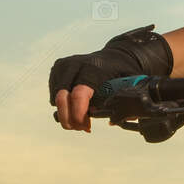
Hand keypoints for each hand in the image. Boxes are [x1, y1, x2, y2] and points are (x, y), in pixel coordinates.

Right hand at [49, 23, 172, 131]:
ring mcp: (64, 65)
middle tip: (81, 128)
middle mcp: (75, 64)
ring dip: (65, 114)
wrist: (115, 56)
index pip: (79, 95)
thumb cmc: (122, 72)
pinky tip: (75, 107)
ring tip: (81, 119)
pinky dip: (62, 105)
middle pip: (61, 97)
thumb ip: (127, 99)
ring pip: (56, 97)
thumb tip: (128, 117)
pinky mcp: (57, 68)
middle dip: (68, 118)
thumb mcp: (130, 84)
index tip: (86, 126)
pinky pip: (54, 93)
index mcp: (94, 69)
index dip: (78, 115)